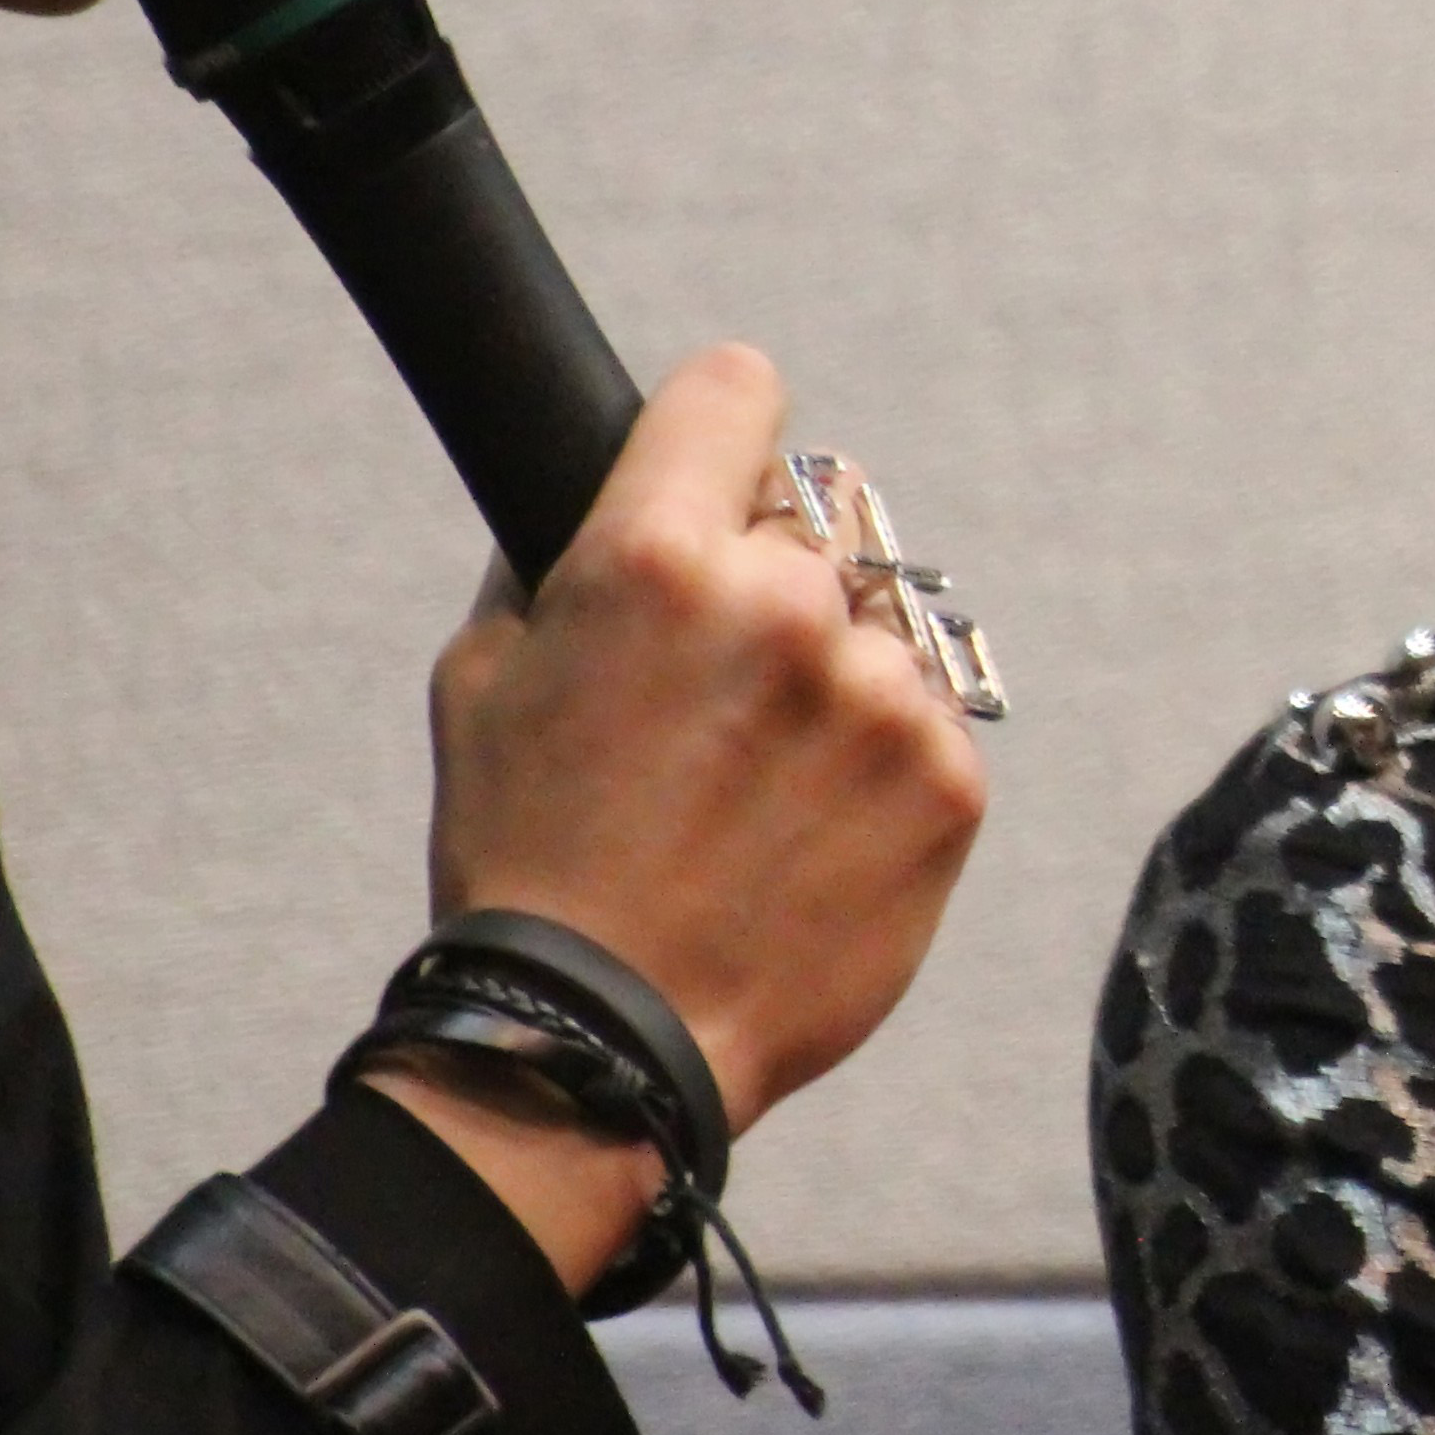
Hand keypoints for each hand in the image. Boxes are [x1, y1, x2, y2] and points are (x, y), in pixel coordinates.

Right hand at [402, 346, 987, 1283]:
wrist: (602, 1043)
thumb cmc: (528, 863)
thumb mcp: (482, 680)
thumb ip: (557, 562)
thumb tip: (613, 494)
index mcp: (656, 558)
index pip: (735, 391)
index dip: (721, 425)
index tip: (721, 466)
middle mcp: (787, 606)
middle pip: (821, 515)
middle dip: (776, 574)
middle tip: (725, 683)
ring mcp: (883, 695)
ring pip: (883, 627)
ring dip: (839, 675)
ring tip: (764, 782)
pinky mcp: (952, 779)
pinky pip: (931, 722)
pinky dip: (886, 762)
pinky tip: (812, 833)